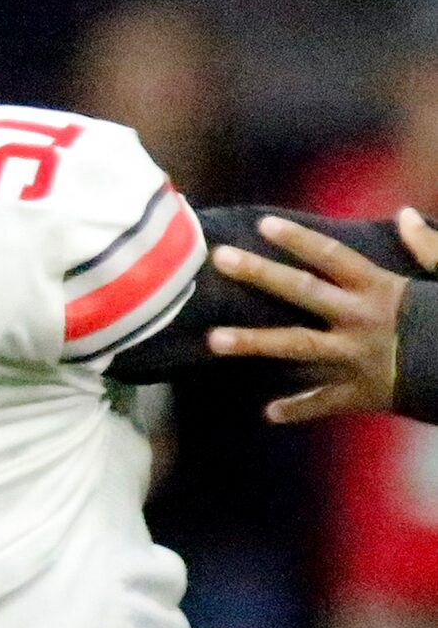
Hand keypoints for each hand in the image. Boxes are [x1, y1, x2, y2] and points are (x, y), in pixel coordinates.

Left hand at [207, 210, 437, 422]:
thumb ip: (427, 247)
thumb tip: (406, 214)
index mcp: (382, 289)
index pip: (333, 256)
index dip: (298, 239)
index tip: (262, 224)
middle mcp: (361, 319)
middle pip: (301, 292)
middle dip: (260, 273)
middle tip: (219, 259)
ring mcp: (356, 357)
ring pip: (296, 347)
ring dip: (253, 343)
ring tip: (212, 340)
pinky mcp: (362, 393)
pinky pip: (323, 403)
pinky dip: (297, 409)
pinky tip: (268, 413)